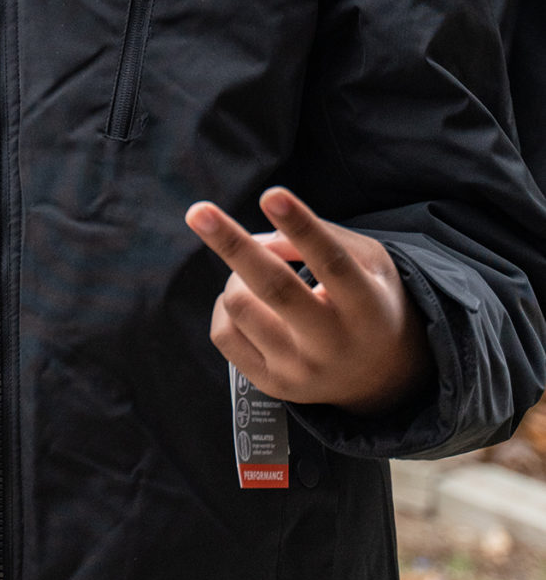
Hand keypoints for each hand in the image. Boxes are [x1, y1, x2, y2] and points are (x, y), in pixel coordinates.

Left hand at [185, 186, 432, 416]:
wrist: (380, 377)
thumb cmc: (369, 302)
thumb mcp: (370, 263)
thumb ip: (323, 236)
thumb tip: (256, 238)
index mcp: (366, 307)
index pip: (332, 263)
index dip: (301, 227)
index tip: (272, 194)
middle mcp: (333, 343)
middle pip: (274, 288)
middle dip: (232, 245)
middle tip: (198, 212)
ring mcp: (300, 369)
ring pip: (240, 306)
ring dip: (236, 276)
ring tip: (254, 273)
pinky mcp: (271, 384)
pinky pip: (223, 333)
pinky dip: (225, 307)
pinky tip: (248, 303)